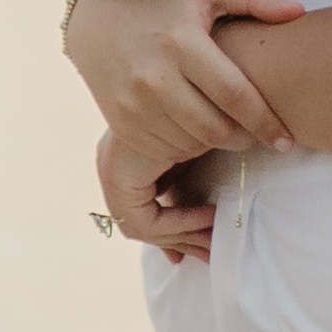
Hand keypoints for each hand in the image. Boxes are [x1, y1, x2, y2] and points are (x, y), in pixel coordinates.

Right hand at [63, 0, 295, 163]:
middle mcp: (154, 76)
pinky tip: (195, 129)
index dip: (265, 123)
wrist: (97, 19)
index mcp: (182, 43)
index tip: (287, 141)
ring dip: (216, 143)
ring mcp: (134, 103)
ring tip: (225, 126)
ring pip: (192, 146)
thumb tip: (297, 12)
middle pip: (216, 130)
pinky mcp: (120, 123)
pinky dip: (187, 148)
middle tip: (257, 134)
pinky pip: (166, 151)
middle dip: (244, 139)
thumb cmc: (164, 4)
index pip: (234, 95)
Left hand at [95, 115, 228, 257]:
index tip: (207, 241)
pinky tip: (208, 216)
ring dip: (180, 236)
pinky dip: (174, 226)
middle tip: (211, 255)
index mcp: (126, 156)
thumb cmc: (217, 110)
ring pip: (137, 226)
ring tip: (216, 237)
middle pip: (138, 222)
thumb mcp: (200, 154)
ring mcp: (110, 168)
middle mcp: (111, 163)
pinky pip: (139, 221)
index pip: (143, 209)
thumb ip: (191, 184)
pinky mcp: (118, 174)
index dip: (175, 232)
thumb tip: (202, 226)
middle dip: (178, 242)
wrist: (221, 76)